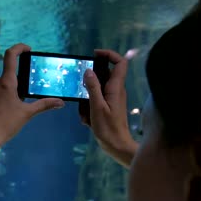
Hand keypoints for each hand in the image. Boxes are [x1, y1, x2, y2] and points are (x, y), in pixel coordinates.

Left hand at [0, 43, 64, 151]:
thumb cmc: (6, 124)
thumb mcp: (27, 114)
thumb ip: (44, 105)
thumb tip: (61, 102)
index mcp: (6, 83)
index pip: (11, 55)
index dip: (19, 48)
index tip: (27, 49)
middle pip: (8, 76)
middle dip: (17, 84)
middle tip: (22, 99)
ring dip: (7, 92)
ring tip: (11, 109)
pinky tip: (1, 112)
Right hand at [78, 49, 137, 166]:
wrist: (117, 146)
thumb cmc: (108, 128)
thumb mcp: (97, 107)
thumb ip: (92, 88)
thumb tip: (88, 70)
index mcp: (116, 87)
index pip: (120, 62)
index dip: (109, 54)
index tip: (94, 54)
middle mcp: (116, 90)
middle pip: (103, 75)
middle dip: (89, 82)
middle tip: (80, 89)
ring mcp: (112, 99)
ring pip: (96, 90)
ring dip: (87, 99)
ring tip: (84, 112)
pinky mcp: (108, 107)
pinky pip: (95, 101)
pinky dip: (88, 108)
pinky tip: (87, 120)